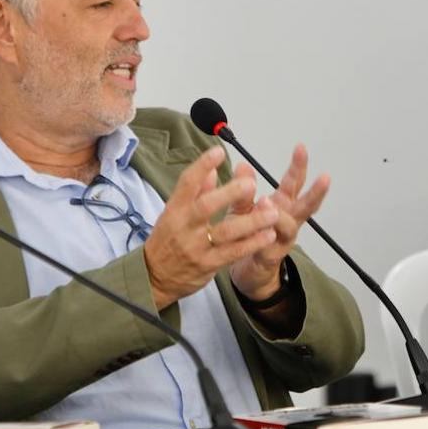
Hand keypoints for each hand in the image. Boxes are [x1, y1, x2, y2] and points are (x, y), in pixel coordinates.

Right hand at [143, 146, 279, 308]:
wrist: (154, 277)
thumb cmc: (169, 240)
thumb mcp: (174, 213)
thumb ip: (196, 191)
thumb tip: (211, 168)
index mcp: (175, 209)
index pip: (186, 183)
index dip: (202, 166)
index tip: (219, 151)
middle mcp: (184, 226)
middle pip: (206, 206)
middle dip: (230, 193)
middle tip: (251, 183)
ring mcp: (196, 246)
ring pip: (225, 232)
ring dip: (251, 221)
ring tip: (273, 212)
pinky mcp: (208, 264)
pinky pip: (233, 252)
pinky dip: (252, 243)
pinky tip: (269, 234)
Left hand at [229, 144, 328, 300]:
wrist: (246, 270)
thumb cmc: (246, 235)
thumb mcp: (242, 208)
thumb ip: (242, 190)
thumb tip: (243, 165)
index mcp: (282, 204)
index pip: (294, 182)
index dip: (299, 166)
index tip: (301, 148)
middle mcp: (288, 220)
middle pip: (305, 204)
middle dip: (315, 191)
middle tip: (325, 177)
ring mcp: (283, 239)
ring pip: (290, 226)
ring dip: (281, 215)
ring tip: (268, 202)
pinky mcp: (271, 256)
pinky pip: (270, 246)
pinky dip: (265, 238)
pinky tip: (260, 231)